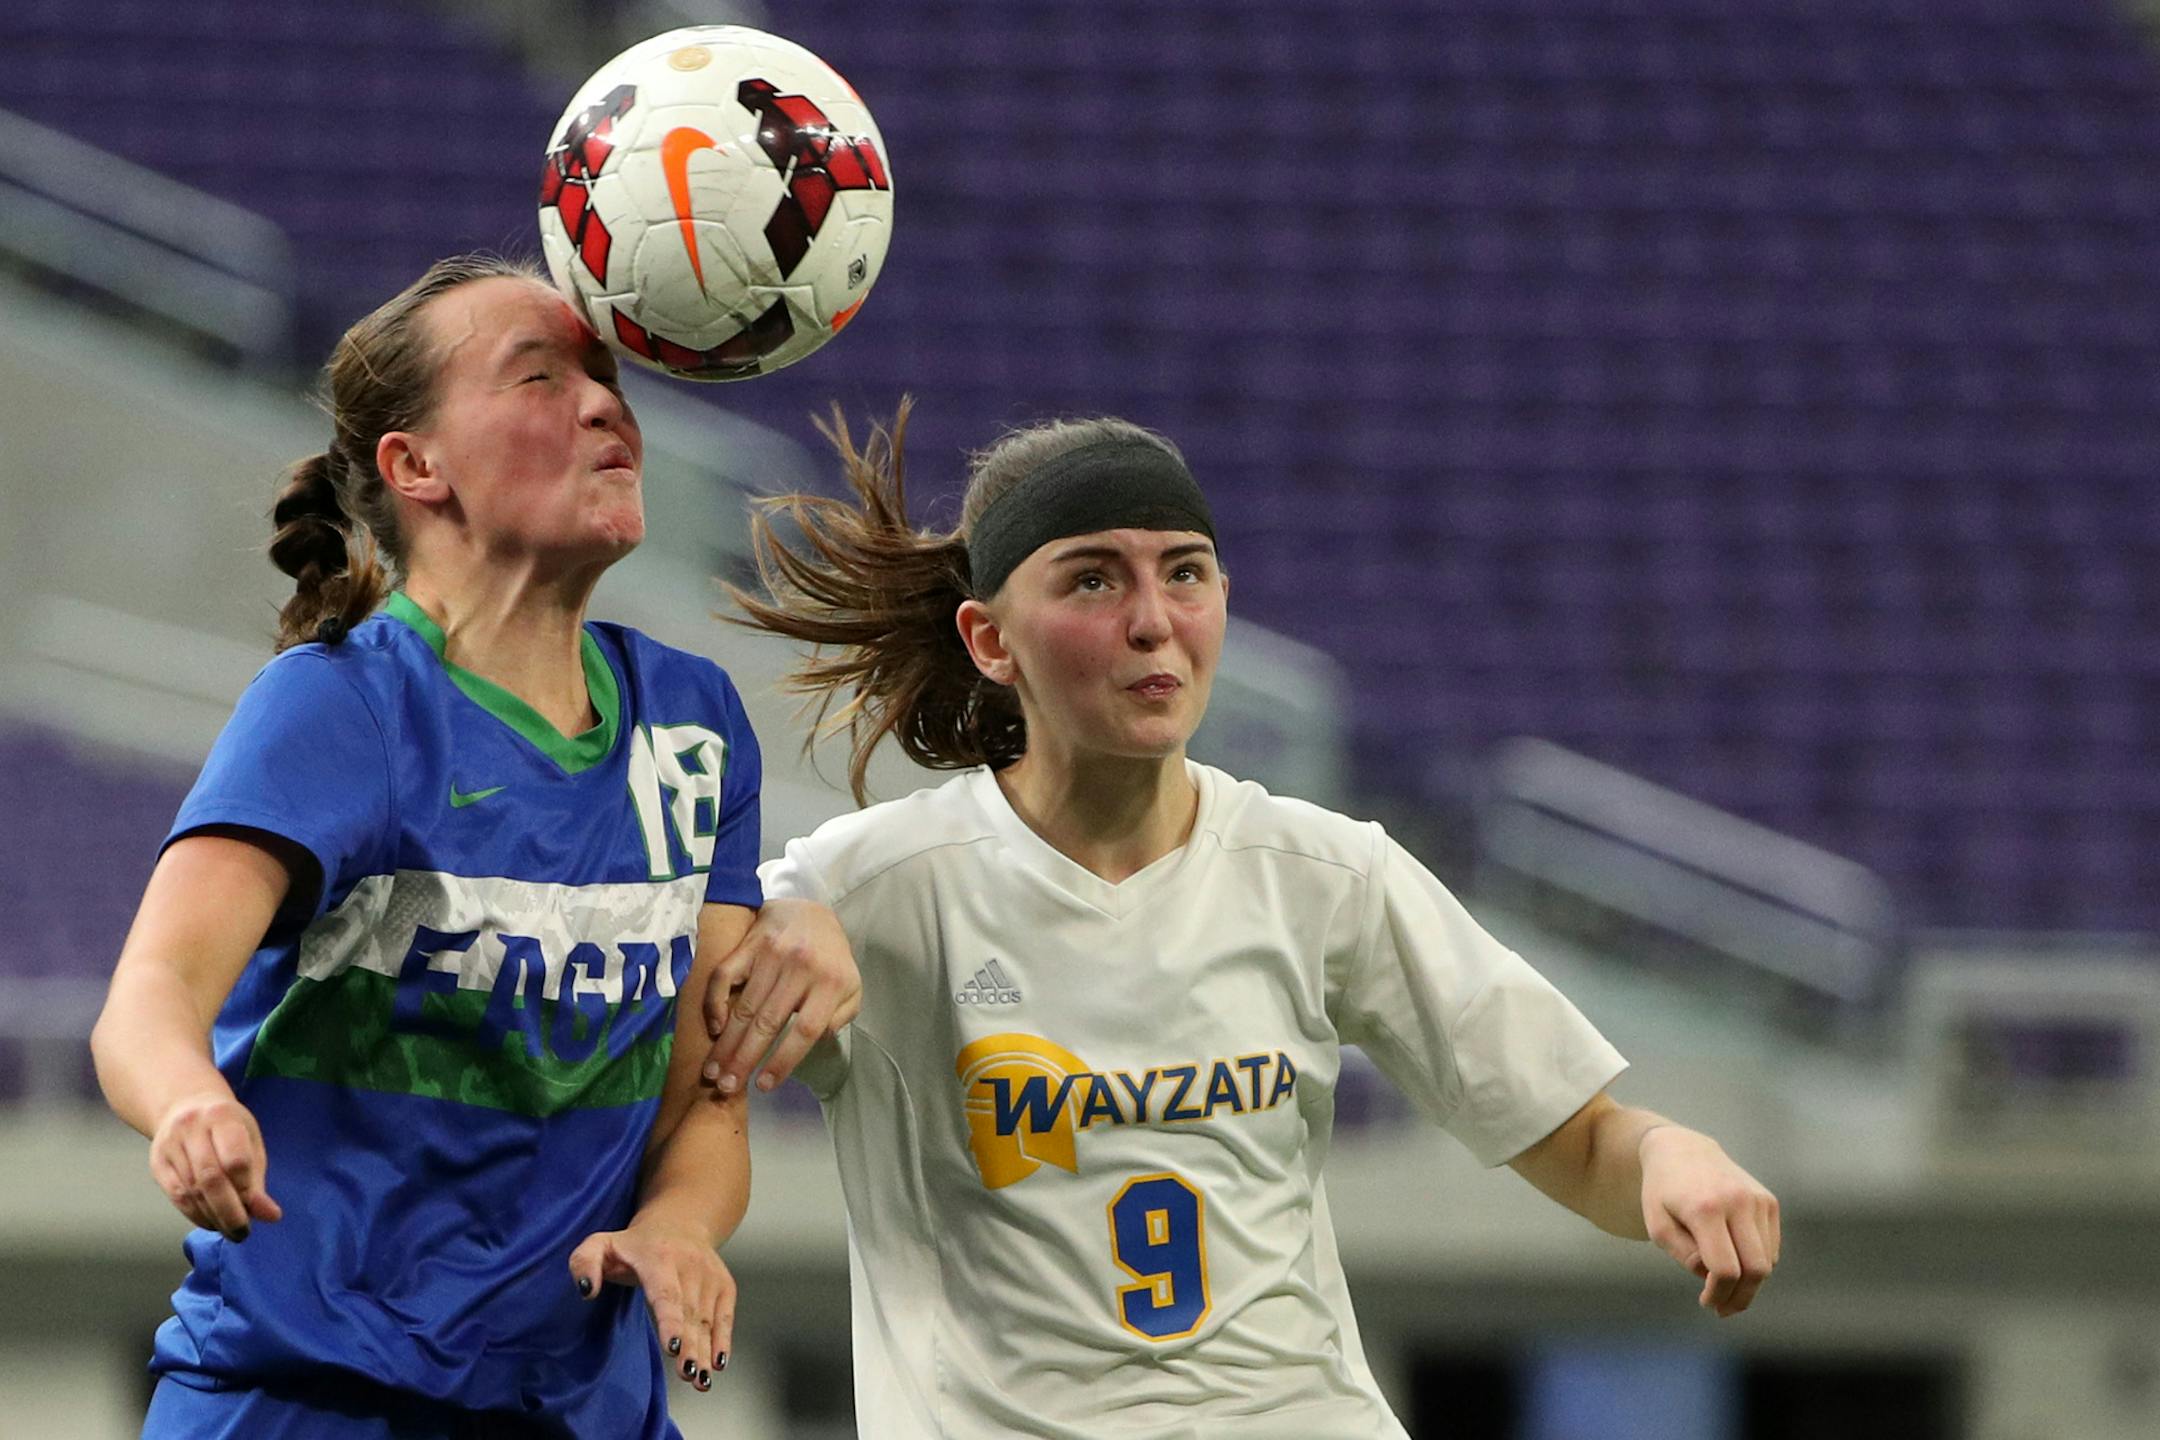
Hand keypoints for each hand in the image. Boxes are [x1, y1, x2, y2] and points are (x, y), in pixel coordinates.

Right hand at [149, 1090, 282, 1240]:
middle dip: (228, 1212)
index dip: (246, 1190)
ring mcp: (169, 1145)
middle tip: (242, 1233)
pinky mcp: (156, 1163)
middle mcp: (191, 1129)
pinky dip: (194, 1215)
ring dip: (212, 1217)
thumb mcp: (250, 1141)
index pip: (235, 1159)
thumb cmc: (226, 1126)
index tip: (257, 1210)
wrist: (183, 1105)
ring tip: (229, 1231)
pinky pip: (176, 1196)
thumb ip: (257, 1180)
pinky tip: (209, 1223)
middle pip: (209, 1178)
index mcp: (222, 1117)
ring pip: (190, 1191)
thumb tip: (271, 1216)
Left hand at [569, 1221, 736, 1391]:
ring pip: (707, 1319)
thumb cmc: (633, 1245)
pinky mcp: (724, 1284)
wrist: (679, 1224)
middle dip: (691, 1345)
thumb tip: (586, 1290)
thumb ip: (583, 1262)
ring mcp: (710, 1275)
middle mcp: (689, 1264)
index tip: (674, 1348)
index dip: (670, 1321)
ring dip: (705, 1350)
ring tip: (700, 1380)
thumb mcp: (599, 1243)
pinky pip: (725, 1316)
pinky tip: (718, 1363)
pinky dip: (723, 1340)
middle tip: (687, 1374)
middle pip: (689, 1312)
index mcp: (658, 1256)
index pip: (666, 1293)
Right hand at [701, 898, 860, 1095]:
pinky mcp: (749, 943)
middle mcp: (800, 967)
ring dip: (726, 1043)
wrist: (811, 910)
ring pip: (744, 1005)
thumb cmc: (830, 958)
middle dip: (744, 1059)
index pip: (806, 1030)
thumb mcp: (851, 986)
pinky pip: (725, 976)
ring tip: (712, 1070)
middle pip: (768, 1022)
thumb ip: (841, 1015)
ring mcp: (772, 953)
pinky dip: (716, 1003)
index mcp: (831, 982)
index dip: (783, 1061)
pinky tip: (714, 1028)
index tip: (764, 1086)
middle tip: (726, 1086)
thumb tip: (818, 1040)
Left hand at [1639, 1126, 1779, 1316]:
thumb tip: (1714, 1277)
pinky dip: (1756, 1262)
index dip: (1719, 1295)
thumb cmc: (1663, 1193)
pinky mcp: (1769, 1201)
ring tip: (1724, 1287)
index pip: (1725, 1269)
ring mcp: (1757, 1200)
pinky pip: (1771, 1247)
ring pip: (1767, 1261)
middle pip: (1755, 1269)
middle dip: (1741, 1297)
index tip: (1708, 1304)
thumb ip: (1686, 1255)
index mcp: (1705, 1209)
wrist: (1682, 1150)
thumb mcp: (1658, 1226)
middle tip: (1723, 1310)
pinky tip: (1734, 1260)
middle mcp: (1737, 1202)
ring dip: (1749, 1283)